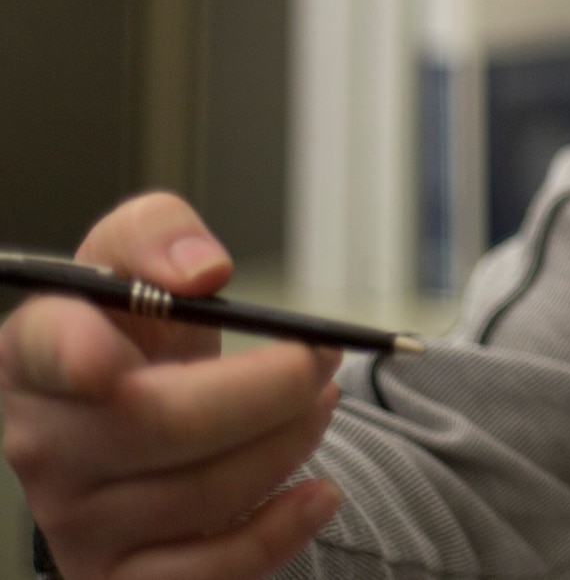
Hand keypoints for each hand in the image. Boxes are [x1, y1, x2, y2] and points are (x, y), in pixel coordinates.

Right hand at [0, 193, 343, 579]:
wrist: (148, 409)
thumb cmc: (142, 332)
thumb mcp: (143, 258)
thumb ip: (158, 234)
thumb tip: (200, 270)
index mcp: (36, 355)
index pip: (44, 350)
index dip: (74, 356)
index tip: (114, 360)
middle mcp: (42, 443)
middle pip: (161, 424)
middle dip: (268, 388)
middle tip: (323, 358)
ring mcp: (75, 520)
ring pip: (202, 493)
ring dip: (289, 443)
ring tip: (323, 403)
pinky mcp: (118, 576)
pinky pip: (205, 573)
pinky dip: (277, 533)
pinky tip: (318, 493)